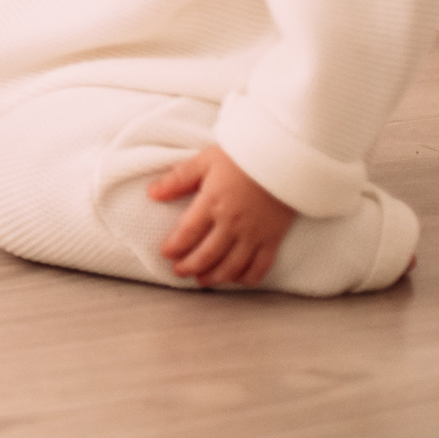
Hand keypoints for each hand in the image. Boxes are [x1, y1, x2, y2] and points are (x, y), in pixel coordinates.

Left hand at [149, 145, 294, 287]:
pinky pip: (260, 267)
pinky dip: (246, 278)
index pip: (187, 233)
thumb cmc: (243, 157)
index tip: (165, 253)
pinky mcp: (273, 239)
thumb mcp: (205, 161)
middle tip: (178, 271)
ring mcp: (254, 234)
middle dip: (189, 267)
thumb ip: (178, 180)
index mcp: (213, 203)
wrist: (287, 158)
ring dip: (214, 277)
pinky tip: (235, 279)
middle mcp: (232, 223)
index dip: (174, 247)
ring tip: (201, 280)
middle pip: (207, 255)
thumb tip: (152, 193)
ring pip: (231, 266)